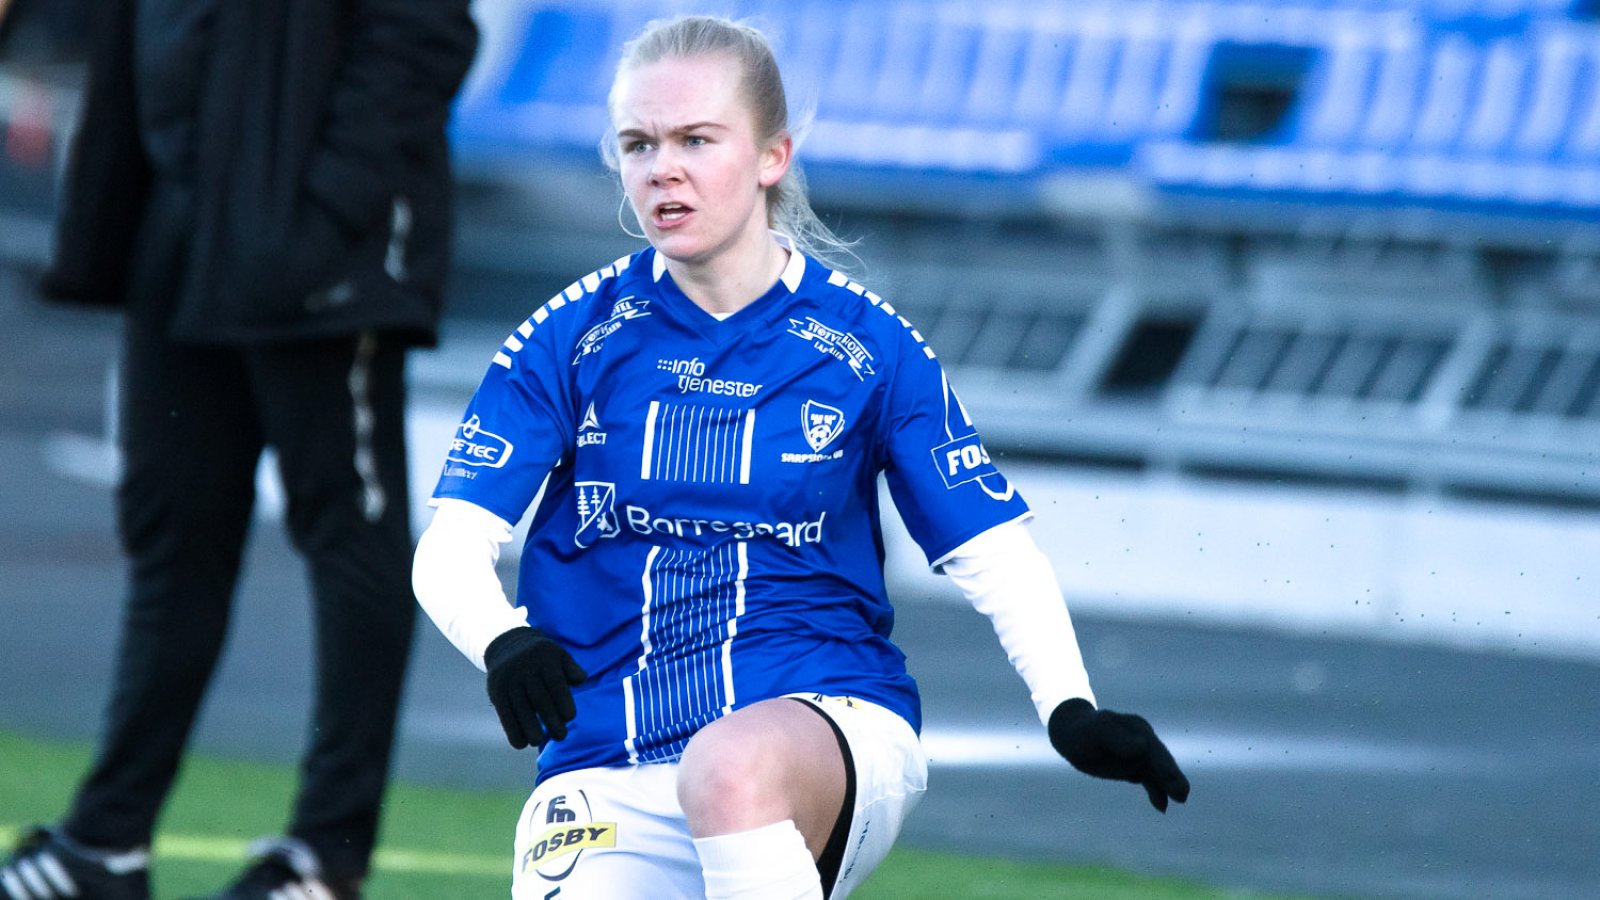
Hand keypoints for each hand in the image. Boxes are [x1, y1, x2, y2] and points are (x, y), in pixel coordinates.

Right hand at [484, 627, 587, 748]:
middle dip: (551, 720)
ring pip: (520, 707)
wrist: (508, 644)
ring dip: (529, 728)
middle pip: (539, 698)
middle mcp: (525, 668)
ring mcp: (509, 679)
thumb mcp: (558, 655)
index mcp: (545, 659)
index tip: (570, 718)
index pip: (556, 683)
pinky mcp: (496, 690)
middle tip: (560, 736)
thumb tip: (581, 680)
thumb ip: (571, 669)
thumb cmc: (542, 657)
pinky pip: (504, 712)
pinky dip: (512, 730)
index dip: (563, 701)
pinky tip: (521, 744)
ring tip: (538, 741)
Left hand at [1048, 698, 1189, 811]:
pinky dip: (1157, 793)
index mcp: (1138, 729)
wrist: (1072, 733)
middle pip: (1161, 761)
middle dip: (1171, 776)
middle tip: (1182, 793)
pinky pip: (1149, 781)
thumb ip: (1117, 738)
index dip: (1162, 764)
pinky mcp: (1135, 768)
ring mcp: (1141, 755)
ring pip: (1158, 773)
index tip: (1170, 776)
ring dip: (1168, 786)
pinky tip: (1162, 807)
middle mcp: (1144, 741)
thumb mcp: (1097, 730)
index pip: (1153, 749)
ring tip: (1181, 799)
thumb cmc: (1084, 730)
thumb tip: (1142, 748)